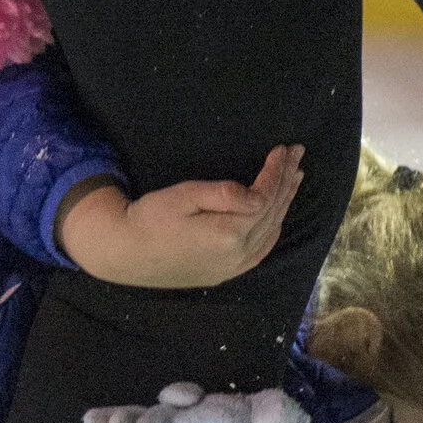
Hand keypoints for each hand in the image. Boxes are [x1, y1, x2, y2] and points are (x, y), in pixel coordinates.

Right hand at [55, 145, 303, 288]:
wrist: (126, 253)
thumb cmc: (151, 218)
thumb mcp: (185, 196)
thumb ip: (224, 194)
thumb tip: (257, 193)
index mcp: (229, 233)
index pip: (264, 197)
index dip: (275, 172)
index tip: (282, 149)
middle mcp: (237, 255)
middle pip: (272, 214)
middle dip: (285, 182)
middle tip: (296, 155)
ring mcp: (233, 268)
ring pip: (269, 232)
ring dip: (284, 203)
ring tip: (293, 178)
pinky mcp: (225, 273)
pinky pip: (260, 252)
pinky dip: (273, 230)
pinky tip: (276, 215)